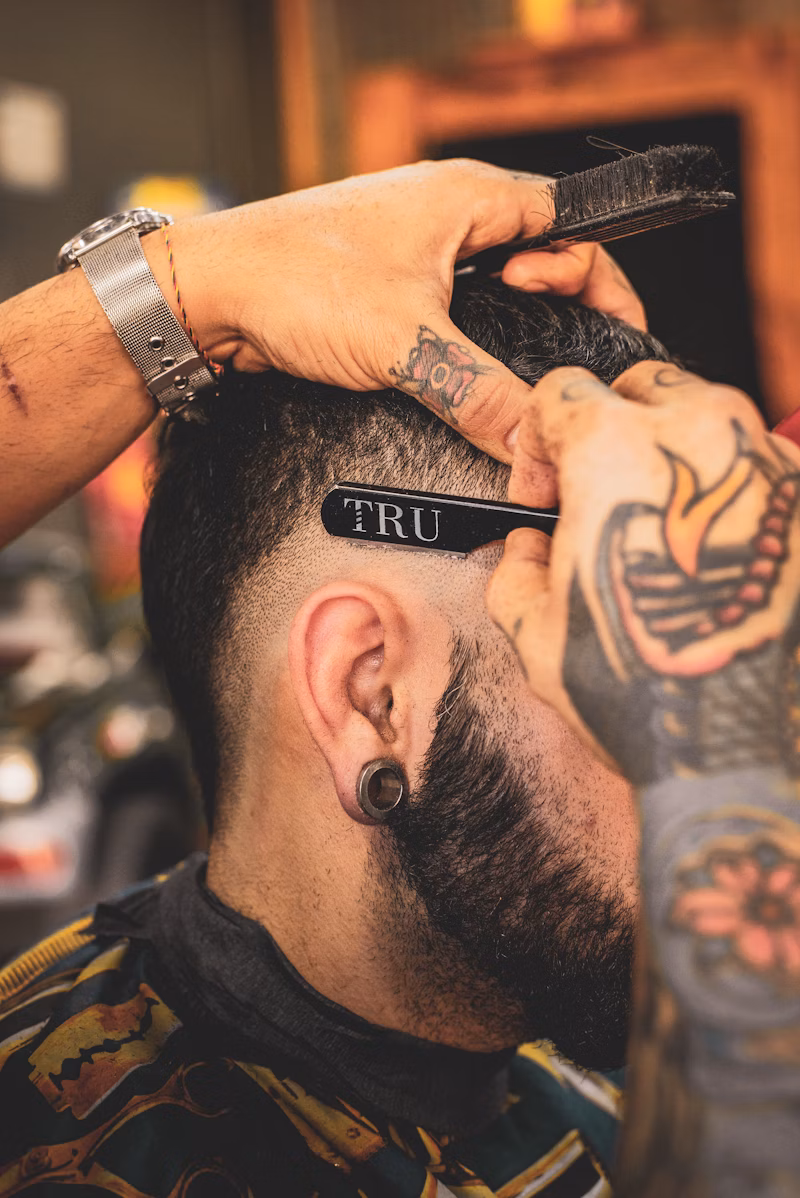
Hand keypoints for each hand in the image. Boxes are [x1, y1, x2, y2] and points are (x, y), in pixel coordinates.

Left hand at [147, 159, 643, 463]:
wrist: (207, 295)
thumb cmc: (295, 282)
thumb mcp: (405, 344)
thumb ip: (480, 394)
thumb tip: (535, 447)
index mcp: (471, 197)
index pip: (575, 228)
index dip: (604, 283)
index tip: (618, 339)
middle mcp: (449, 213)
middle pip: (541, 259)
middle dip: (561, 313)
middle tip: (557, 366)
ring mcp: (416, 248)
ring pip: (494, 290)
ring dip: (511, 334)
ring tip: (513, 379)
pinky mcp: (388, 286)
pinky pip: (452, 312)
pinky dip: (468, 345)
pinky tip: (466, 381)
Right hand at [486, 362, 799, 781]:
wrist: (742, 747)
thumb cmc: (640, 692)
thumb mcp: (535, 632)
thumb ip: (517, 568)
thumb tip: (529, 548)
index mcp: (617, 449)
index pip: (562, 391)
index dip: (536, 440)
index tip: (540, 493)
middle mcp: (703, 433)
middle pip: (642, 384)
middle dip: (609, 425)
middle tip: (598, 497)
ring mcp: (770, 462)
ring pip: (711, 415)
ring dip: (674, 454)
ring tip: (662, 529)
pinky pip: (761, 465)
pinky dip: (730, 491)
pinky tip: (715, 556)